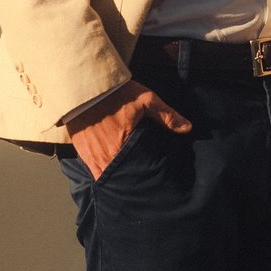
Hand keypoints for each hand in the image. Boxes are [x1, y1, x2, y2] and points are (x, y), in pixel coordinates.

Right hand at [66, 79, 190, 179]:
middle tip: (141, 181)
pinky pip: (94, 171)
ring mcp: (92, 157)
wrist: (84, 88)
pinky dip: (103, 172)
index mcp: (122, 148)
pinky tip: (112, 170)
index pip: (136, 172)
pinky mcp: (83, 153)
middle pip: (121, 179)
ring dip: (117, 178)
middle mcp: (106, 158)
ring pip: (106, 178)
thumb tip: (188, 128)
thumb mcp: (145, 100)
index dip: (144, 177)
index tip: (152, 179)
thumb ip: (166, 115)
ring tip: (128, 179)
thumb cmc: (116, 94)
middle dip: (131, 181)